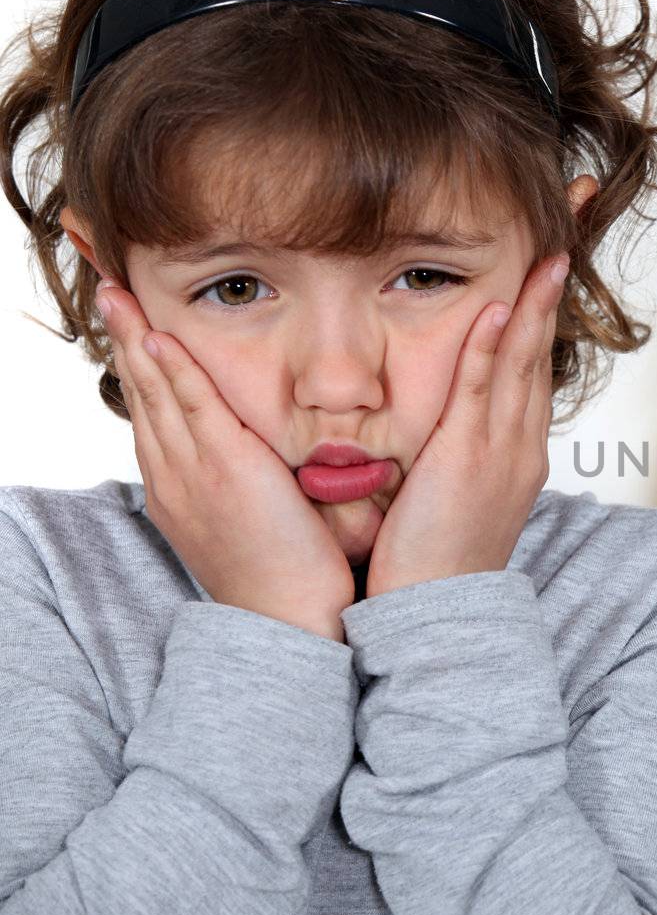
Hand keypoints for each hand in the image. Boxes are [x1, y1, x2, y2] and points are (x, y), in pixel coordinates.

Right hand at [94, 280, 354, 640]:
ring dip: (136, 341)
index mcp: (177, 490)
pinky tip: (157, 338)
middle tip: (109, 294)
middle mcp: (173, 478)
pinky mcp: (225, 469)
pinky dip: (172, 370)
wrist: (289, 619)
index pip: (151, 416)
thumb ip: (245, 484)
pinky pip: (192, 407)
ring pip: (157, 394)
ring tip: (117, 296)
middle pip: (141, 397)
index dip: (137, 370)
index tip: (130, 331)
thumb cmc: (283, 576)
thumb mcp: (250, 522)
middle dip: (123, 342)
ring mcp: (193, 473)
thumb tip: (256, 460)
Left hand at [363, 253, 569, 595]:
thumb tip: (444, 427)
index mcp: (518, 450)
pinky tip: (496, 309)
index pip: (533, 367)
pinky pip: (481, 393)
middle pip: (541, 353)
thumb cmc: (433, 561)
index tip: (549, 265)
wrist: (436, 618)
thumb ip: (456, 453)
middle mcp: (521, 445)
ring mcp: (501, 453)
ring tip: (550, 253)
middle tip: (571, 234)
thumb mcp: (455, 496)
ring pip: (521, 364)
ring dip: (534, 305)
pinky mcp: (469, 462)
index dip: (541, 313)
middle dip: (554, 293)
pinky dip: (490, 349)